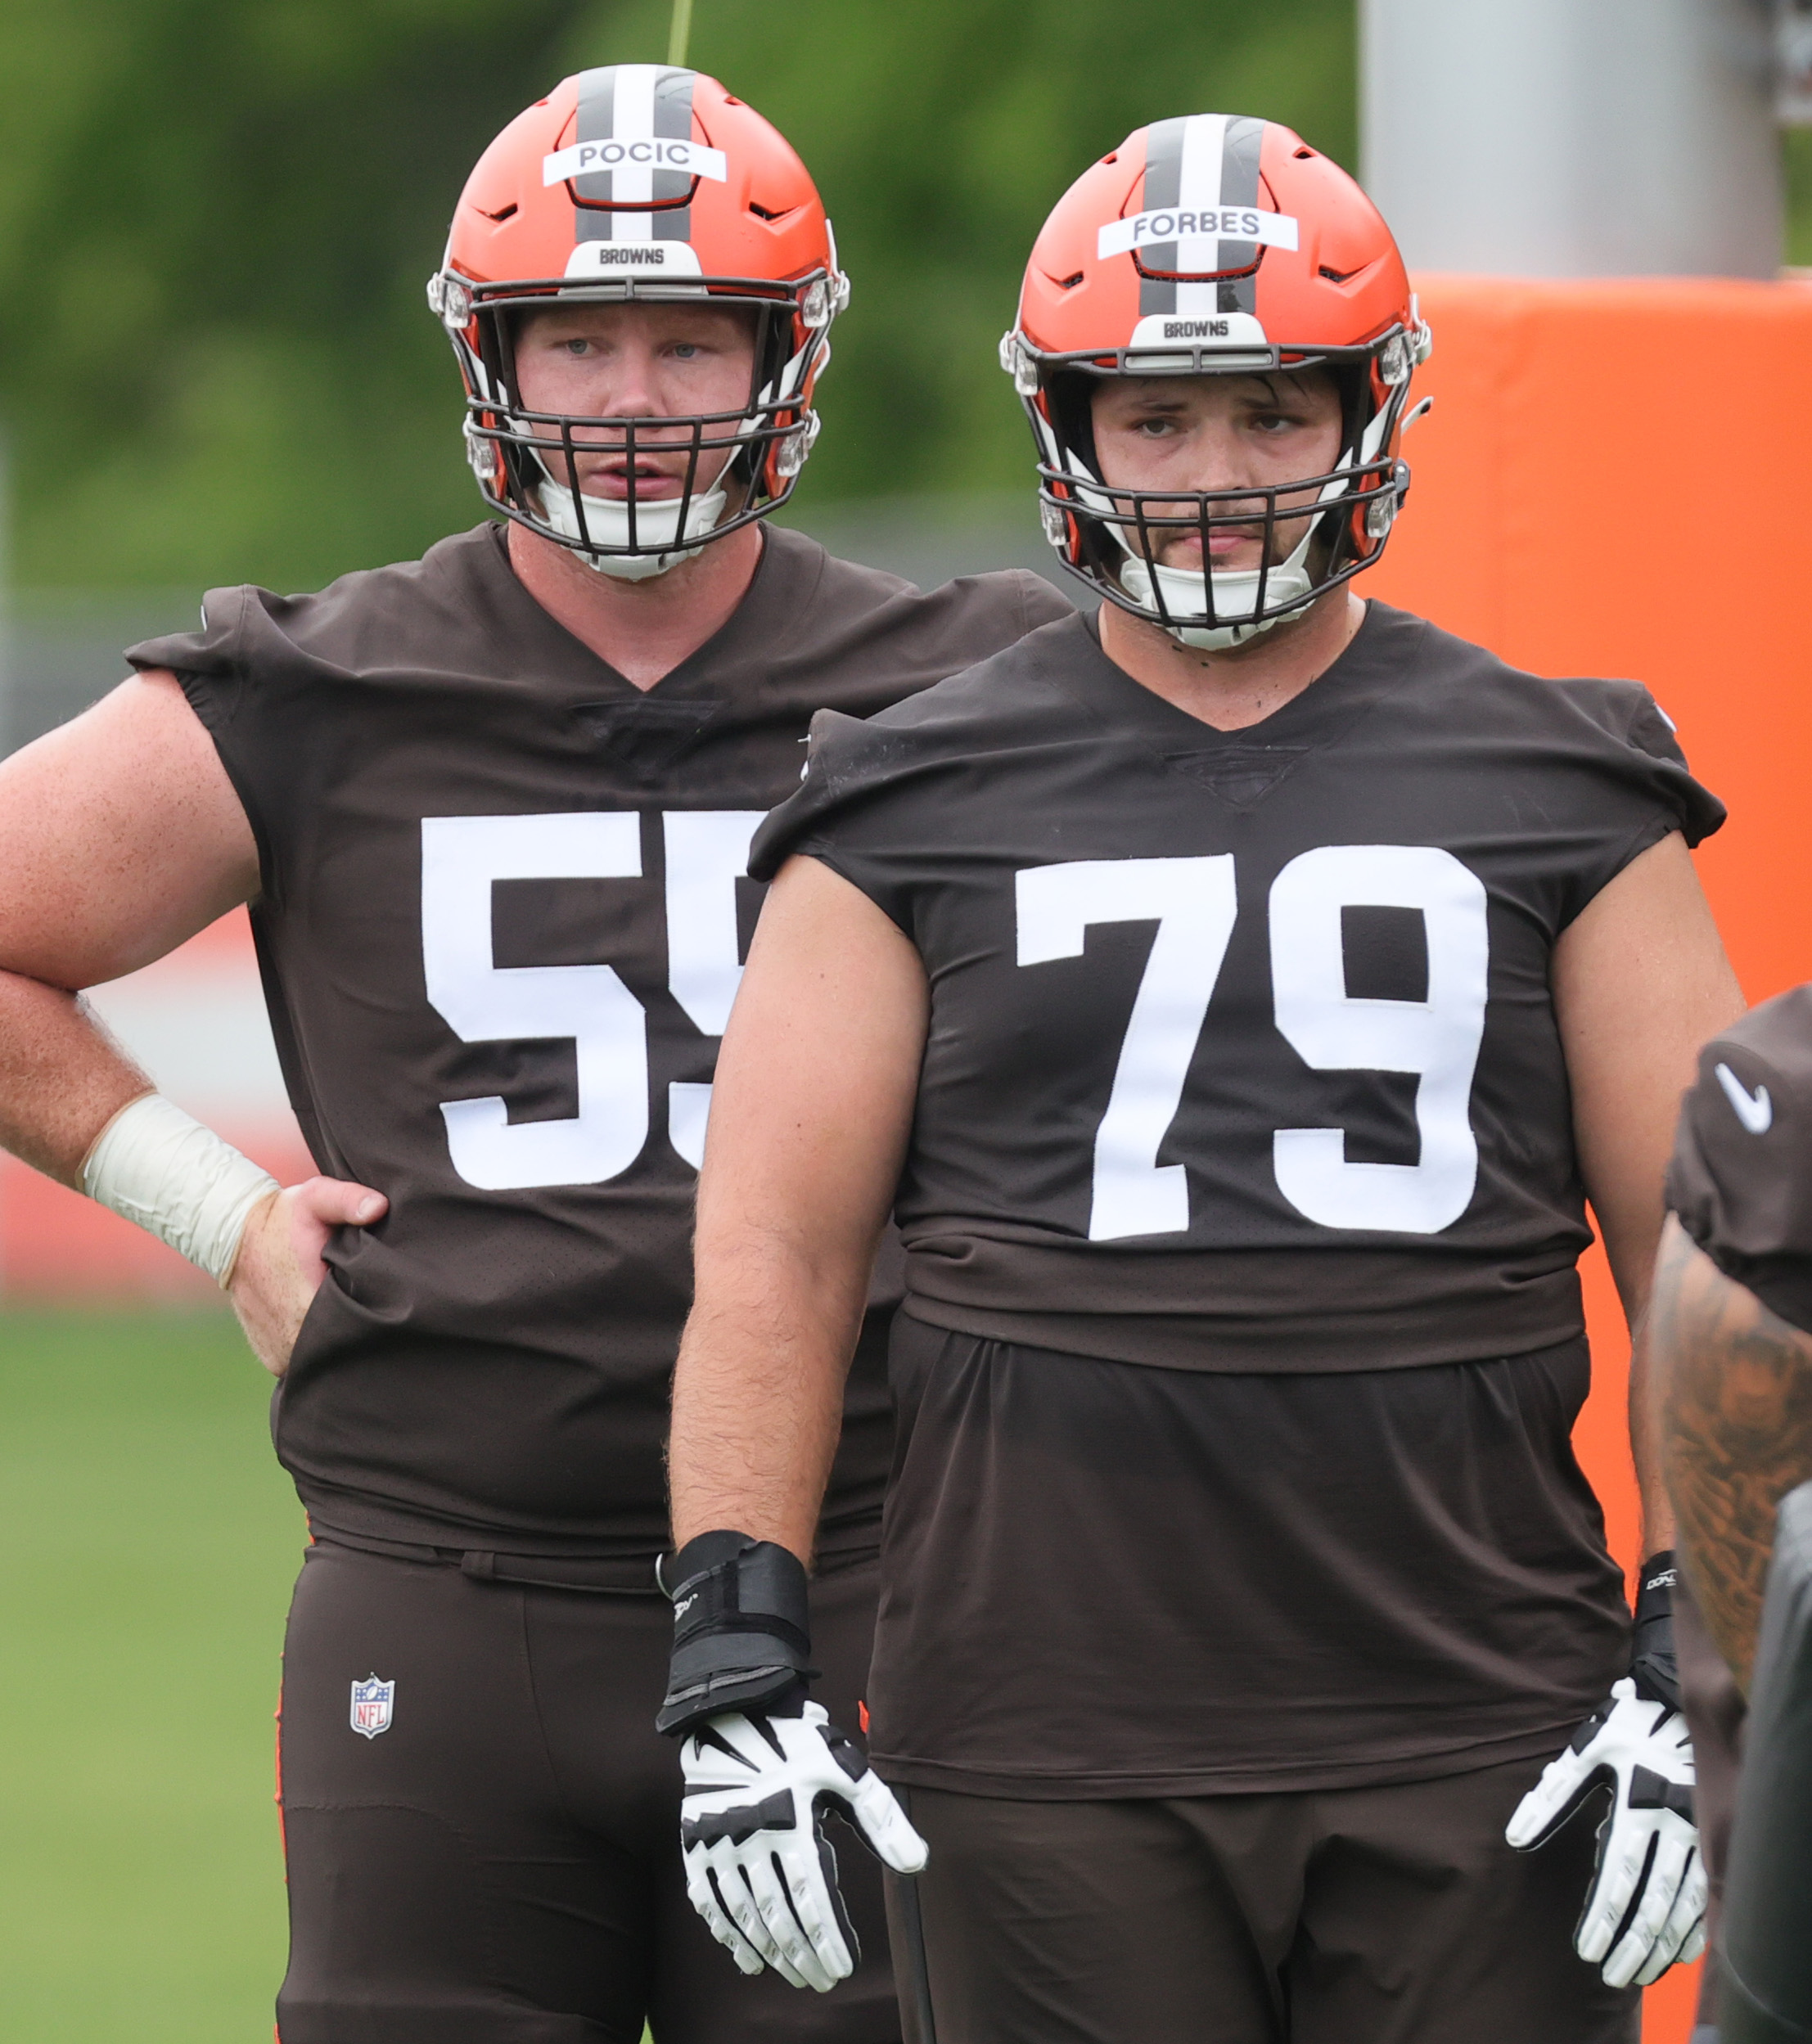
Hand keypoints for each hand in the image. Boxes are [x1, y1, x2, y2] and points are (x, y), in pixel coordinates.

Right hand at [226, 1176, 385, 1376]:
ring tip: (348, 1313)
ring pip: (326, 1359)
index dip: (379, 1317)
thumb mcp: (316, 1199)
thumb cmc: (283, 1217)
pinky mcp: (275, 1361)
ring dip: (338, 1342)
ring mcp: (283, 1357)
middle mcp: (293, 1340)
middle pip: (346, 1349)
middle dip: (361, 1330)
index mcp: (308, 1308)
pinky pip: (307, 1363)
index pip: (360, 1330)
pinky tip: (327, 1325)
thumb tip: (379, 1207)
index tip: (384, 1298)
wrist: (232, 1237)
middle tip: (371, 1304)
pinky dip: (318, 1349)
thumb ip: (348, 1201)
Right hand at [680, 1701, 927, 1991]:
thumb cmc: (798, 1742)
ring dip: (770, 1950)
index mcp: (790, 1822)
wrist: (731, 1713)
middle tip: (821, 1980)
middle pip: (779, 1914)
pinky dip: (727, 1935)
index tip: (842, 1968)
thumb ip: (880, 1818)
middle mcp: (750, 1838)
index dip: (827, 1938)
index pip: (811, 1897)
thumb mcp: (845, 1769)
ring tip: (793, 1974)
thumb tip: (916, 1863)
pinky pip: (709, 1902)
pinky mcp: (695, 1845)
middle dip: (802, 1954)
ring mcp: (718, 1844)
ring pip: (745, 1913)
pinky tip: (747, 1958)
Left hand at [1505, 1677, 1706, 1986]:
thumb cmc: (1621, 1728)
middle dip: (1631, 1944)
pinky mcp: (1712, 1837)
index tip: (1586, 1949)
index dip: (1602, 1917)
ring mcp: (1698, 1835)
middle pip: (1653, 1902)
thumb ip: (1551, 1798)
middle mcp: (1674, 1828)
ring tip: (1639, 1973)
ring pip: (1683, 1906)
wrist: (1676, 1701)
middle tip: (1611, 1975)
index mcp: (1638, 1807)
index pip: (1619, 1879)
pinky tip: (1678, 1950)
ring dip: (1661, 1944)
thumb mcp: (1581, 1753)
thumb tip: (1516, 1838)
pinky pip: (1707, 1893)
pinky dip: (1693, 1926)